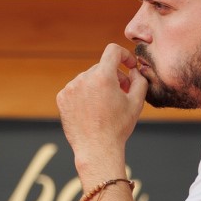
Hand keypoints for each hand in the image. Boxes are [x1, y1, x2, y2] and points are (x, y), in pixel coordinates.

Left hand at [57, 44, 147, 176]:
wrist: (97, 149)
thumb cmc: (118, 127)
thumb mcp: (136, 102)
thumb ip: (139, 80)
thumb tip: (133, 70)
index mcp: (103, 77)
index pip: (113, 51)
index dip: (124, 55)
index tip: (129, 66)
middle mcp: (84, 78)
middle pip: (102, 68)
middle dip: (114, 77)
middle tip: (121, 93)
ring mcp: (70, 88)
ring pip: (88, 78)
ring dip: (98, 86)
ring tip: (105, 105)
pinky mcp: (62, 97)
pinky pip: (76, 88)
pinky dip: (85, 95)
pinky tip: (91, 110)